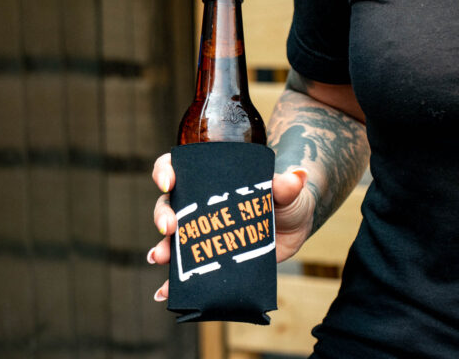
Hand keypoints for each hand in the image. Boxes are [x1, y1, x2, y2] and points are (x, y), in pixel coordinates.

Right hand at [148, 153, 313, 301]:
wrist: (294, 227)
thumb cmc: (285, 199)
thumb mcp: (287, 191)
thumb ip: (288, 185)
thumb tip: (298, 176)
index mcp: (211, 178)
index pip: (178, 166)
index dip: (165, 171)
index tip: (168, 183)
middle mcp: (199, 203)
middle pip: (169, 203)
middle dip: (162, 214)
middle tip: (169, 227)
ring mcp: (202, 230)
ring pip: (172, 237)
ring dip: (163, 248)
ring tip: (160, 257)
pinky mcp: (210, 255)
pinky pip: (186, 268)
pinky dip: (172, 281)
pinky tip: (164, 291)